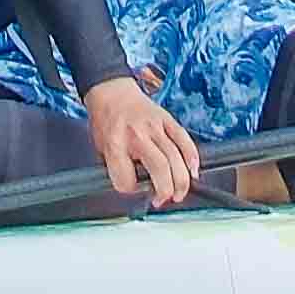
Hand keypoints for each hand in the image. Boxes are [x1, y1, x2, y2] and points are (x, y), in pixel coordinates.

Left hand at [83, 78, 201, 207]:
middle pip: (159, 167)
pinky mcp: (166, 119)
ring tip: (178, 194)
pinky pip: (184, 139)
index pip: (126, 179)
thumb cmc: (106, 123)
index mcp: (115, 144)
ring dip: (181, 181)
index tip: (135, 190)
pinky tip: (193, 171)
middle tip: (162, 200)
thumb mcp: (101, 149)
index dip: (131, 190)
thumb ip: (118, 169)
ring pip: (175, 156)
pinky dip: (191, 157)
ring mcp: (153, 126)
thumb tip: (138, 190)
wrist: (111, 92)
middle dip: (165, 190)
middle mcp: (136, 135)